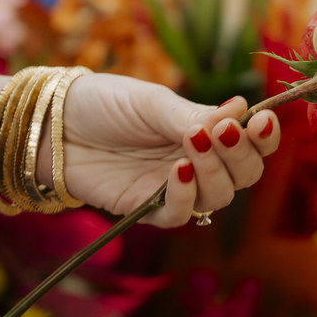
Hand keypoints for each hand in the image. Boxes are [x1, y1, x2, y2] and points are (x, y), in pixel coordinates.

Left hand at [58, 74, 279, 226]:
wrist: (53, 123)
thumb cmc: (103, 104)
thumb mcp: (152, 102)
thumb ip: (195, 116)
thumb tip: (244, 111)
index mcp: (204, 131)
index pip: (251, 143)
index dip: (263, 137)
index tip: (261, 120)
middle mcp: (197, 162)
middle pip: (244, 175)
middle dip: (243, 155)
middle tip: (226, 132)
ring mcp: (173, 188)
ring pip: (218, 196)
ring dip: (215, 170)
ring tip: (195, 142)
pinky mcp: (146, 210)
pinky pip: (180, 214)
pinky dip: (186, 194)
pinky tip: (179, 170)